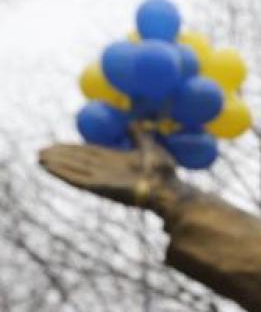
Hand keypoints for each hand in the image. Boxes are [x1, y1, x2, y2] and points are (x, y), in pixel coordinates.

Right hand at [39, 130, 179, 211]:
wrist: (170, 188)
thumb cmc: (164, 171)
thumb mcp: (149, 146)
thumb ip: (138, 135)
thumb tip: (131, 123)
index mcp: (116, 161)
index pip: (89, 153)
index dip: (72, 149)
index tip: (56, 145)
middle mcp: (107, 170)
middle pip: (78, 161)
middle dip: (60, 156)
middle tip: (40, 151)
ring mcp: (103, 180)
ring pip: (74, 170)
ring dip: (57, 164)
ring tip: (39, 158)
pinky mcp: (101, 188)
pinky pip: (77, 180)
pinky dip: (63, 174)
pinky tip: (49, 168)